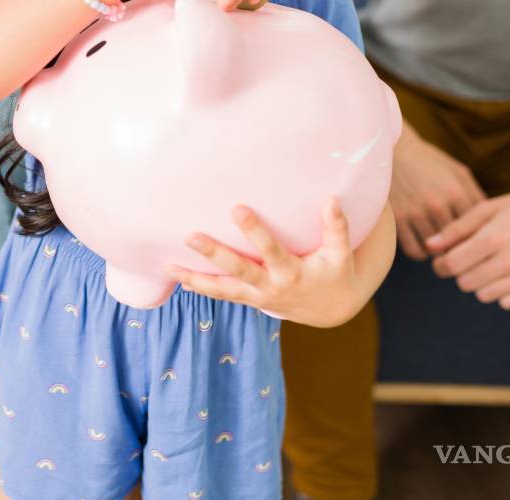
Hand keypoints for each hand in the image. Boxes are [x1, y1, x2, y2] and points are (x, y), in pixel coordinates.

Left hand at [166, 200, 369, 326]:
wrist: (332, 309)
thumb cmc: (336, 273)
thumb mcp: (341, 253)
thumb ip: (336, 227)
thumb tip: (332, 199)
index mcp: (291, 272)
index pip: (270, 250)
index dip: (254, 231)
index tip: (236, 208)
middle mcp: (271, 287)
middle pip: (238, 270)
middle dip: (214, 254)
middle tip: (190, 236)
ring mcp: (258, 296)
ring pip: (222, 290)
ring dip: (195, 279)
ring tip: (168, 268)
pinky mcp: (251, 300)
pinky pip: (223, 295)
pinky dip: (202, 288)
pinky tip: (180, 279)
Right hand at [390, 128, 486, 259]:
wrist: (394, 151)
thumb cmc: (431, 162)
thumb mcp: (459, 173)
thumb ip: (476, 197)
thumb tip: (492, 225)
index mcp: (456, 193)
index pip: (476, 229)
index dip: (479, 238)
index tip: (479, 241)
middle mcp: (437, 204)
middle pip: (457, 242)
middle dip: (461, 247)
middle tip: (463, 249)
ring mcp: (415, 213)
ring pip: (436, 250)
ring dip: (441, 252)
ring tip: (444, 247)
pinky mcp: (398, 219)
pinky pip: (414, 250)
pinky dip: (422, 252)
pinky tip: (426, 245)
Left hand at [425, 177, 509, 309]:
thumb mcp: (487, 209)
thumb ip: (455, 229)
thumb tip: (429, 247)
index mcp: (494, 237)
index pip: (451, 265)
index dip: (440, 265)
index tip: (441, 260)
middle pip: (465, 283)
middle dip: (460, 272)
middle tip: (468, 259)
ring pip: (483, 295)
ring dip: (480, 282)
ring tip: (489, 262)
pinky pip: (505, 302)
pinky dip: (501, 290)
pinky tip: (507, 272)